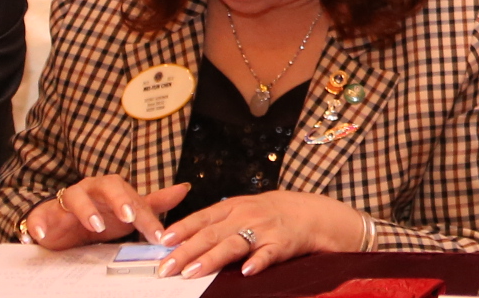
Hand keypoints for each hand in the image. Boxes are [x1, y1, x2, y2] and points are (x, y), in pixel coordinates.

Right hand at [27, 176, 186, 247]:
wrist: (61, 224)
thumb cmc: (100, 215)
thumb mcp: (127, 213)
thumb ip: (153, 203)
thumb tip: (184, 189)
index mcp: (112, 189)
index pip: (133, 198)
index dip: (146, 216)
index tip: (157, 234)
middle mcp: (91, 189)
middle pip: (106, 185)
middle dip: (118, 200)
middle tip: (128, 218)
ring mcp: (66, 200)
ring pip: (74, 197)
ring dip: (84, 211)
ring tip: (94, 227)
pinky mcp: (43, 215)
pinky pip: (38, 216)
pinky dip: (37, 225)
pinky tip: (39, 236)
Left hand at [157, 189, 365, 275]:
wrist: (316, 213)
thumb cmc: (273, 214)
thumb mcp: (245, 210)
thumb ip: (219, 223)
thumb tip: (181, 241)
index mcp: (235, 205)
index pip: (203, 217)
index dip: (182, 228)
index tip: (162, 241)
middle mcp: (248, 215)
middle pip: (212, 234)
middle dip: (186, 251)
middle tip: (166, 268)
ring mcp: (266, 229)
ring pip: (234, 244)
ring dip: (211, 259)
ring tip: (191, 273)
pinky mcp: (284, 243)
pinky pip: (269, 253)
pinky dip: (258, 262)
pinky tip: (247, 272)